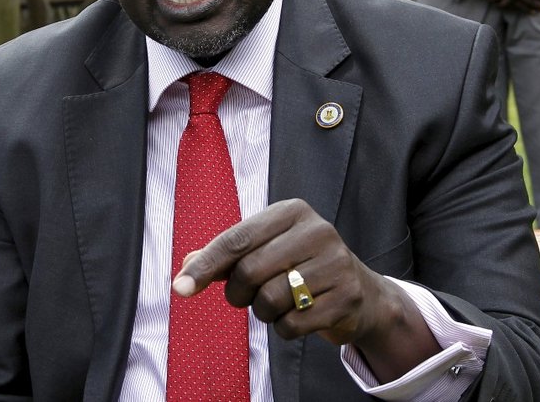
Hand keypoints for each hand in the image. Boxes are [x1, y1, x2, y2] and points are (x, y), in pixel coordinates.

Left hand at [173, 199, 439, 381]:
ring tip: (276, 303)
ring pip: (270, 300)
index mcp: (292, 211)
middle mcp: (317, 230)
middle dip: (238, 293)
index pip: (236, 239)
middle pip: (250, 271)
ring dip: (263, 312)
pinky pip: (292, 325)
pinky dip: (284, 328)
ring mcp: (336, 263)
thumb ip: (225, 256)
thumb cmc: (298, 265)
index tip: (180, 288)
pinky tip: (297, 315)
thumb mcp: (265, 249)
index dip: (205, 266)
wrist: (358, 290)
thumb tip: (184, 270)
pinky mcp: (347, 297)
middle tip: (245, 295)